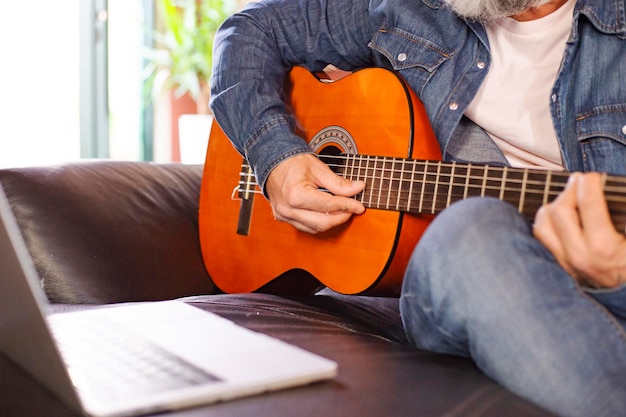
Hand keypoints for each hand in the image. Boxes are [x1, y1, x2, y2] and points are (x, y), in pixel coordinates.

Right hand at [265, 154, 365, 233]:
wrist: (271, 161)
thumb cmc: (292, 162)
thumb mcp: (319, 169)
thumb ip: (339, 183)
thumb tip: (358, 188)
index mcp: (296, 195)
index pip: (329, 206)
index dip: (348, 206)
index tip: (360, 206)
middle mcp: (288, 209)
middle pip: (322, 223)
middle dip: (341, 217)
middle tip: (353, 209)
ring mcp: (284, 215)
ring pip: (314, 228)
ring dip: (331, 222)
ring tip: (342, 210)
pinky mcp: (283, 218)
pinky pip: (305, 227)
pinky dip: (319, 222)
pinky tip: (327, 214)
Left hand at [533, 172, 625, 287]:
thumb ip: (622, 215)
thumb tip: (607, 194)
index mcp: (604, 248)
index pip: (588, 204)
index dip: (589, 184)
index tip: (592, 177)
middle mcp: (579, 256)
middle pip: (558, 211)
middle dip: (569, 191)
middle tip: (580, 182)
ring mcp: (566, 264)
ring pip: (542, 225)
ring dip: (552, 207)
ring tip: (568, 198)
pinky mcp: (561, 269)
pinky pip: (542, 240)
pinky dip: (547, 224)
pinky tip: (559, 217)